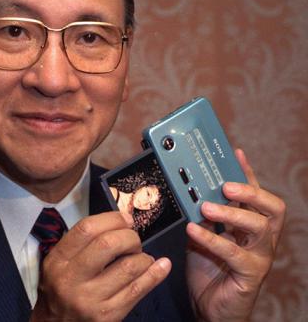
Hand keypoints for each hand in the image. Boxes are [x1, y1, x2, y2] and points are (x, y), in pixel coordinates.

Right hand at [31, 211, 170, 321]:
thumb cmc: (61, 288)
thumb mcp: (60, 262)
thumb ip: (84, 242)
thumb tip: (123, 222)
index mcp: (59, 259)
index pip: (87, 228)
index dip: (112, 219)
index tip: (126, 219)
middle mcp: (72, 279)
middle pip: (108, 244)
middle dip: (129, 237)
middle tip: (133, 241)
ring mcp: (90, 300)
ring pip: (128, 267)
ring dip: (143, 257)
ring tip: (142, 257)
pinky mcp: (107, 316)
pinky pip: (137, 290)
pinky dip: (154, 274)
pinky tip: (162, 265)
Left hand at [185, 149, 285, 321]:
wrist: (209, 307)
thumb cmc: (208, 268)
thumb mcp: (202, 234)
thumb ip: (200, 215)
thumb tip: (188, 191)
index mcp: (250, 225)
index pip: (255, 193)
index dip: (247, 172)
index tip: (235, 153)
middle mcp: (261, 238)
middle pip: (272, 208)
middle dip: (250, 191)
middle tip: (226, 186)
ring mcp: (260, 256)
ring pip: (260, 228)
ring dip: (232, 213)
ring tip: (207, 206)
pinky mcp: (251, 274)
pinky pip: (235, 253)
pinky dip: (213, 239)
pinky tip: (194, 230)